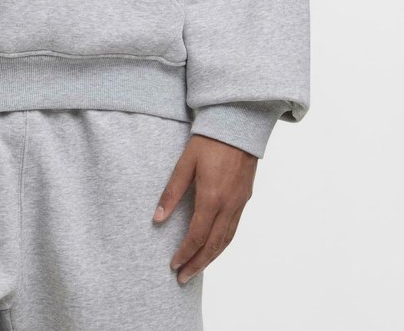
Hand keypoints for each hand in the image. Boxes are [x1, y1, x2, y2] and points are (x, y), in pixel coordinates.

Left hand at [152, 133, 256, 283]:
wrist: (238, 124)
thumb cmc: (208, 140)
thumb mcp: (184, 163)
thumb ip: (171, 192)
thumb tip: (158, 218)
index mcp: (212, 197)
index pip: (197, 236)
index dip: (185, 253)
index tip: (173, 265)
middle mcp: (229, 204)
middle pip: (213, 245)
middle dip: (197, 264)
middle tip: (183, 278)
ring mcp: (240, 202)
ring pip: (227, 240)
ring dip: (211, 258)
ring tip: (197, 268)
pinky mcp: (245, 197)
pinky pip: (234, 228)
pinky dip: (223, 243)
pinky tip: (214, 246)